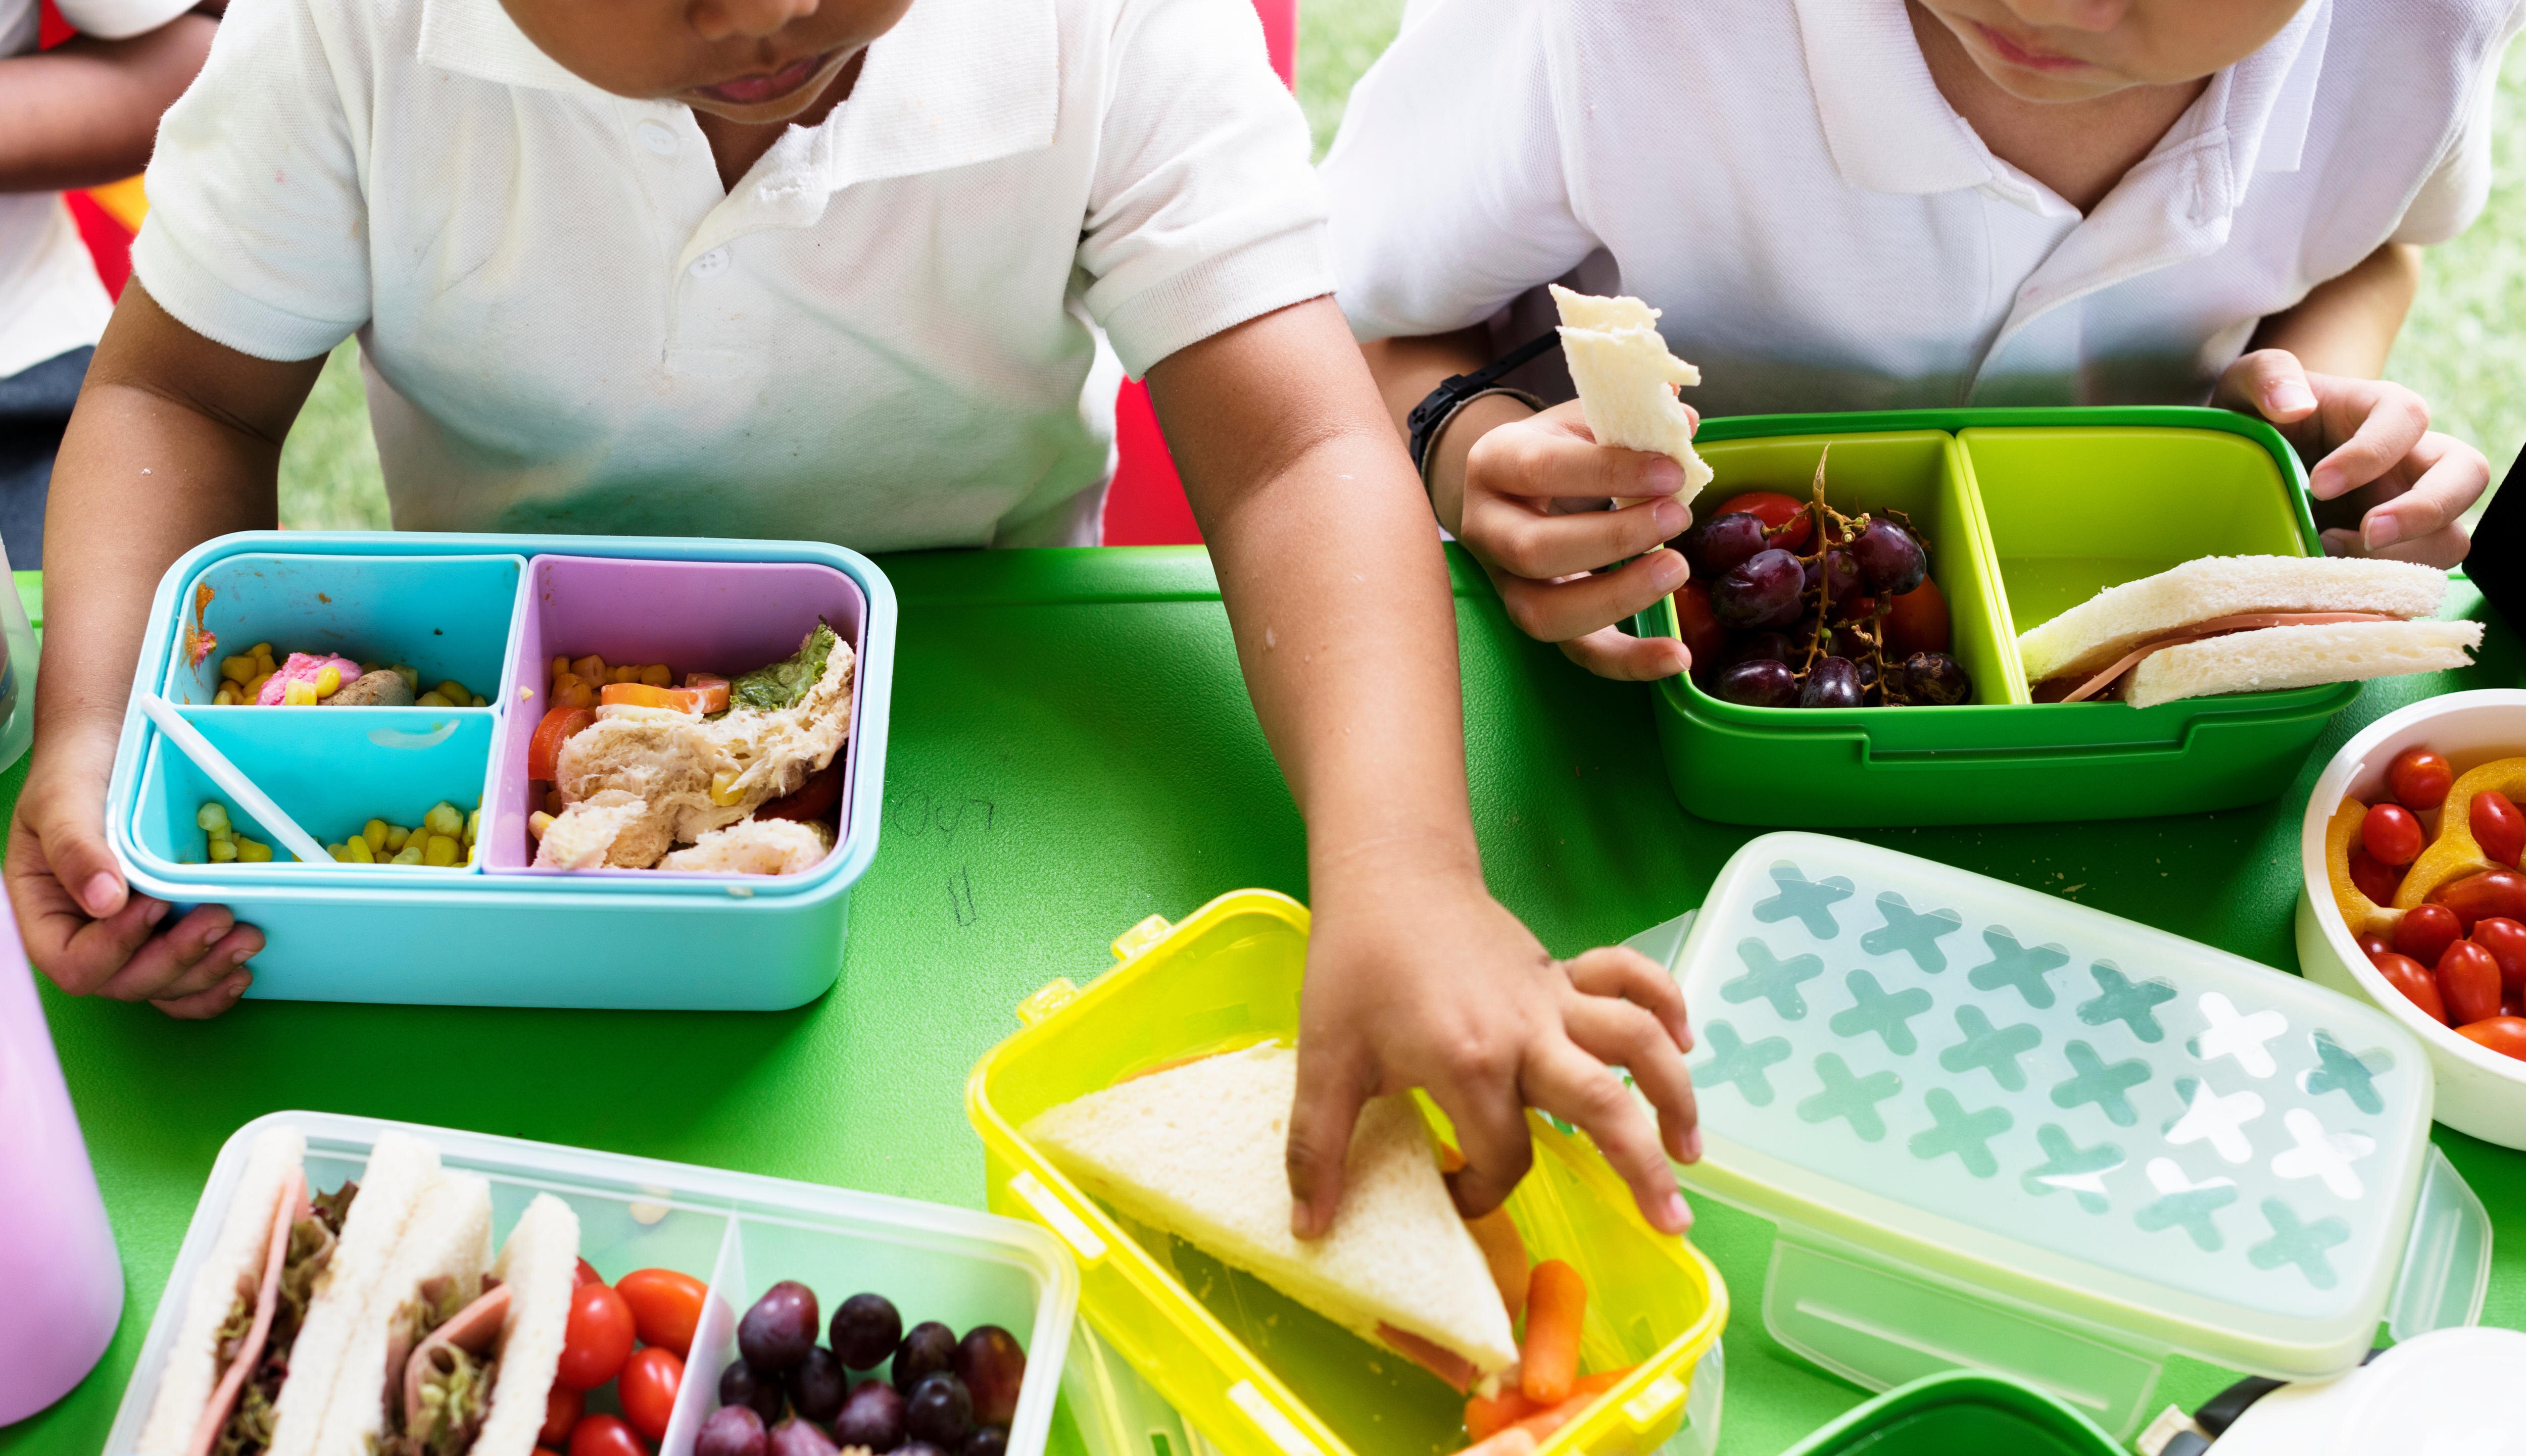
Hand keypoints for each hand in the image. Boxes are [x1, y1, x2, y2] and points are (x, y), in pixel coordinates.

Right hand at [8, 725, 260, 1016]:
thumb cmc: (77, 770)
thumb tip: (104, 902)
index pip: (71, 962)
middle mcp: (85, 935)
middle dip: (175, 961)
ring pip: (162, 987)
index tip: (156, 904)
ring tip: (247, 938)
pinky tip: (242, 968)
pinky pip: (184, 979)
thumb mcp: (63, 799)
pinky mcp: (166, 931)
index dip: (116, 947)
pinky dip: (213, 982)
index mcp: (47, 913)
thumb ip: (75, 848)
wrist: (111, 747)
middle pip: (123, 982)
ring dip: (206, 973)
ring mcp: (130, 939)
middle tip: (222, 919)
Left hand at [1286, 867, 1700, 1238]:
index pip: (1503, 1155)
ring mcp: (1551, 999)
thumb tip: (1309, 1230)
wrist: (1388, 876)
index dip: (1483, 1191)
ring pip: (1637, 1041)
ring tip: (1689, 1153)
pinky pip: (1630, 980)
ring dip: (1675, 1094)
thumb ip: (1319, 1147)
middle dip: (1643, 1169)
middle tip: (1672, 1224)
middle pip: (1605, 1104)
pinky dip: (1665, 1003)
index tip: (1457, 1193)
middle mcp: (1526, 1032)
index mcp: (1469, 1062)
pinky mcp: (1562, 971)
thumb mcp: (1325, 1059)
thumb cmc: (1354, 964)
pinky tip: (1685, 1042)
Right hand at [1454, 399, 1698, 680]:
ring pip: (1543, 614)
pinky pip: (1577, 653)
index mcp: (1494, 464)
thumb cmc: (1557, 449)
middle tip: (1677, 516)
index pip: (1540, 469)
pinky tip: (1677, 657)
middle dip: (1614, 537)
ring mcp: (1505, 583)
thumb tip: (1685, 420)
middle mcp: (1486, 529)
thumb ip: (1628, 419)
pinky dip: (1629, 661)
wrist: (1516, 487)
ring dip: (1617, 596)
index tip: (1672, 471)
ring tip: (1676, 569)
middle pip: (1534, 551)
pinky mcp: (1537, 619)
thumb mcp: (1582, 421)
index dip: (1608, 473)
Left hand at [2215, 350, 2485, 564]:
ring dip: (2404, 557)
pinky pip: (2414, 575)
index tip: (2319, 483)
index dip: (2372, 452)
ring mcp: (2409, 508)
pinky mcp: (2393, 551)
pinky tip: (2334, 584)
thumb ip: (2268, 376)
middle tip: (2366, 534)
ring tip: (2334, 559)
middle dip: (2425, 510)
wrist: (2250, 461)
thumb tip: (2293, 403)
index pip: (2407, 418)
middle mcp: (2411, 459)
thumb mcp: (2247, 383)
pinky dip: (2383, 587)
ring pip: (2452, 536)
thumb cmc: (2259, 416)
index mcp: (2381, 410)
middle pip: (2466, 475)